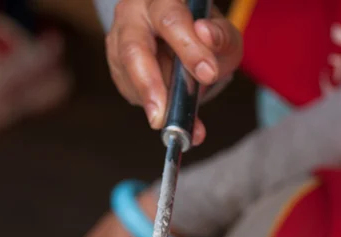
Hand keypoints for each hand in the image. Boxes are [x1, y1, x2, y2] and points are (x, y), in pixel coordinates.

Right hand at [106, 0, 241, 144]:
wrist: (185, 43)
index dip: (189, 49)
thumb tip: (205, 34)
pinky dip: (150, 105)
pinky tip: (165, 109)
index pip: (171, 21)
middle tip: (161, 119)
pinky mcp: (116, 65)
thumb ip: (221, 37)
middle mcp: (134, 13)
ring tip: (172, 119)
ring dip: (152, 101)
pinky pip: (129, 90)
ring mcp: (119, 39)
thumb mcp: (223, 36)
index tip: (208, 75)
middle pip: (134, 50)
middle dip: (151, 87)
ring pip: (129, 75)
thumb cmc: (204, 37)